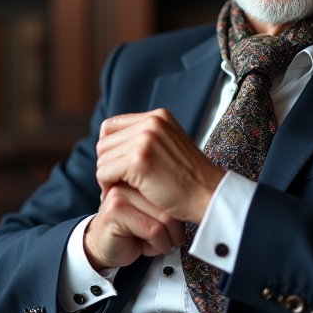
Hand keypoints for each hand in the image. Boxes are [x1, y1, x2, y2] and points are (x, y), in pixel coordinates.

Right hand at [84, 185, 185, 270]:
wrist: (105, 247)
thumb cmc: (132, 232)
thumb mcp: (155, 214)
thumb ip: (168, 203)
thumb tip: (195, 204)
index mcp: (138, 177)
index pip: (172, 189)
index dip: (180, 212)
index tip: (178, 226)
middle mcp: (127, 182)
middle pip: (169, 203)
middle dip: (177, 228)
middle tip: (174, 239)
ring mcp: (119, 195)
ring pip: (163, 217)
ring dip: (168, 238)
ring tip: (162, 243)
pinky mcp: (116, 212)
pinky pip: (152, 229)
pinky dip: (159, 243)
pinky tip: (152, 247)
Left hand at [95, 109, 225, 224]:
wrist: (210, 196)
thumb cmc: (190, 180)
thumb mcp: (170, 147)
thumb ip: (147, 139)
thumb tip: (110, 144)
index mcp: (158, 117)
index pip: (111, 126)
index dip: (110, 149)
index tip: (118, 168)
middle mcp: (151, 122)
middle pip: (104, 142)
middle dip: (107, 164)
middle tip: (118, 183)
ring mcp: (145, 140)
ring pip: (102, 158)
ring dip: (107, 177)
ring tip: (122, 190)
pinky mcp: (138, 161)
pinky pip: (104, 172)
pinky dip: (107, 186)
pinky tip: (122, 194)